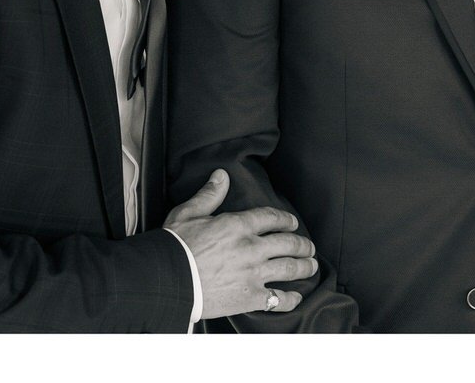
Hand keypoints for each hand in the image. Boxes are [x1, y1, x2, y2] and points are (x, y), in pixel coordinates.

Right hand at [164, 170, 318, 318]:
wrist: (164, 280)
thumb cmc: (172, 247)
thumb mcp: (187, 214)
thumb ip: (209, 195)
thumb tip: (222, 175)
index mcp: (237, 226)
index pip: (272, 218)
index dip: (286, 220)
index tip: (292, 224)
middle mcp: (251, 248)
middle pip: (289, 243)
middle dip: (303, 245)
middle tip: (309, 247)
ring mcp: (253, 274)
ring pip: (290, 268)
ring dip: (305, 267)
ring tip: (311, 266)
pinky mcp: (249, 298)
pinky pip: (278, 299)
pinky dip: (290, 299)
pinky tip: (296, 297)